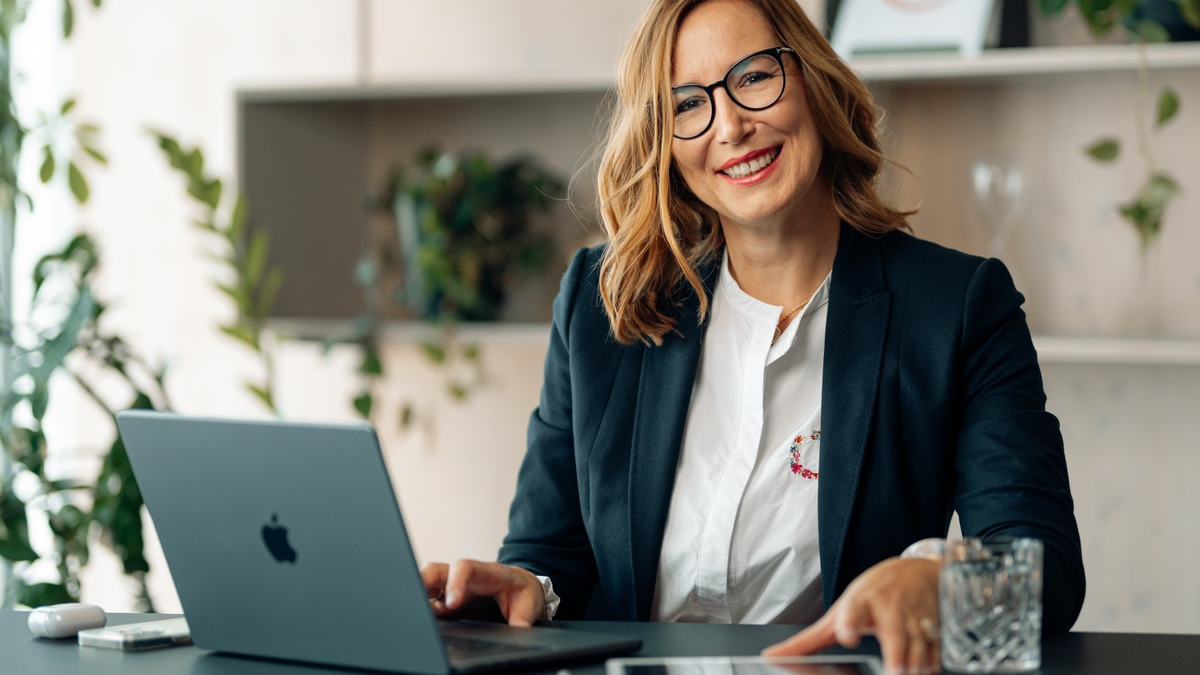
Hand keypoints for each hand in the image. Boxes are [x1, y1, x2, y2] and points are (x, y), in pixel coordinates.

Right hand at [420, 559, 545, 626]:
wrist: (520, 588)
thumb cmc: (522, 592)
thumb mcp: (529, 604)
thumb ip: (523, 618)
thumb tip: (520, 630)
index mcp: (485, 573)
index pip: (465, 568)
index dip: (455, 582)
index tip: (452, 603)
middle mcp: (464, 578)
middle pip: (436, 570)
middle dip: (423, 582)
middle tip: (418, 604)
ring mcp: (452, 588)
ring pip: (427, 584)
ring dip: (418, 596)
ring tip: (416, 615)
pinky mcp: (446, 602)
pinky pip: (428, 601)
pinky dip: (421, 609)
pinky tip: (421, 622)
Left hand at [762, 557, 940, 674]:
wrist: (917, 570)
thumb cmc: (873, 593)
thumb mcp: (839, 610)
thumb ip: (808, 640)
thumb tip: (770, 656)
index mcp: (860, 603)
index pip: (853, 611)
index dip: (849, 623)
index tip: (847, 634)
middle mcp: (889, 609)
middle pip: (895, 638)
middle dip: (896, 658)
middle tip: (893, 672)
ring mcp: (915, 618)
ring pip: (919, 649)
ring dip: (915, 665)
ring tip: (907, 674)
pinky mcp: (936, 627)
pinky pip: (937, 651)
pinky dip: (933, 665)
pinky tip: (926, 671)